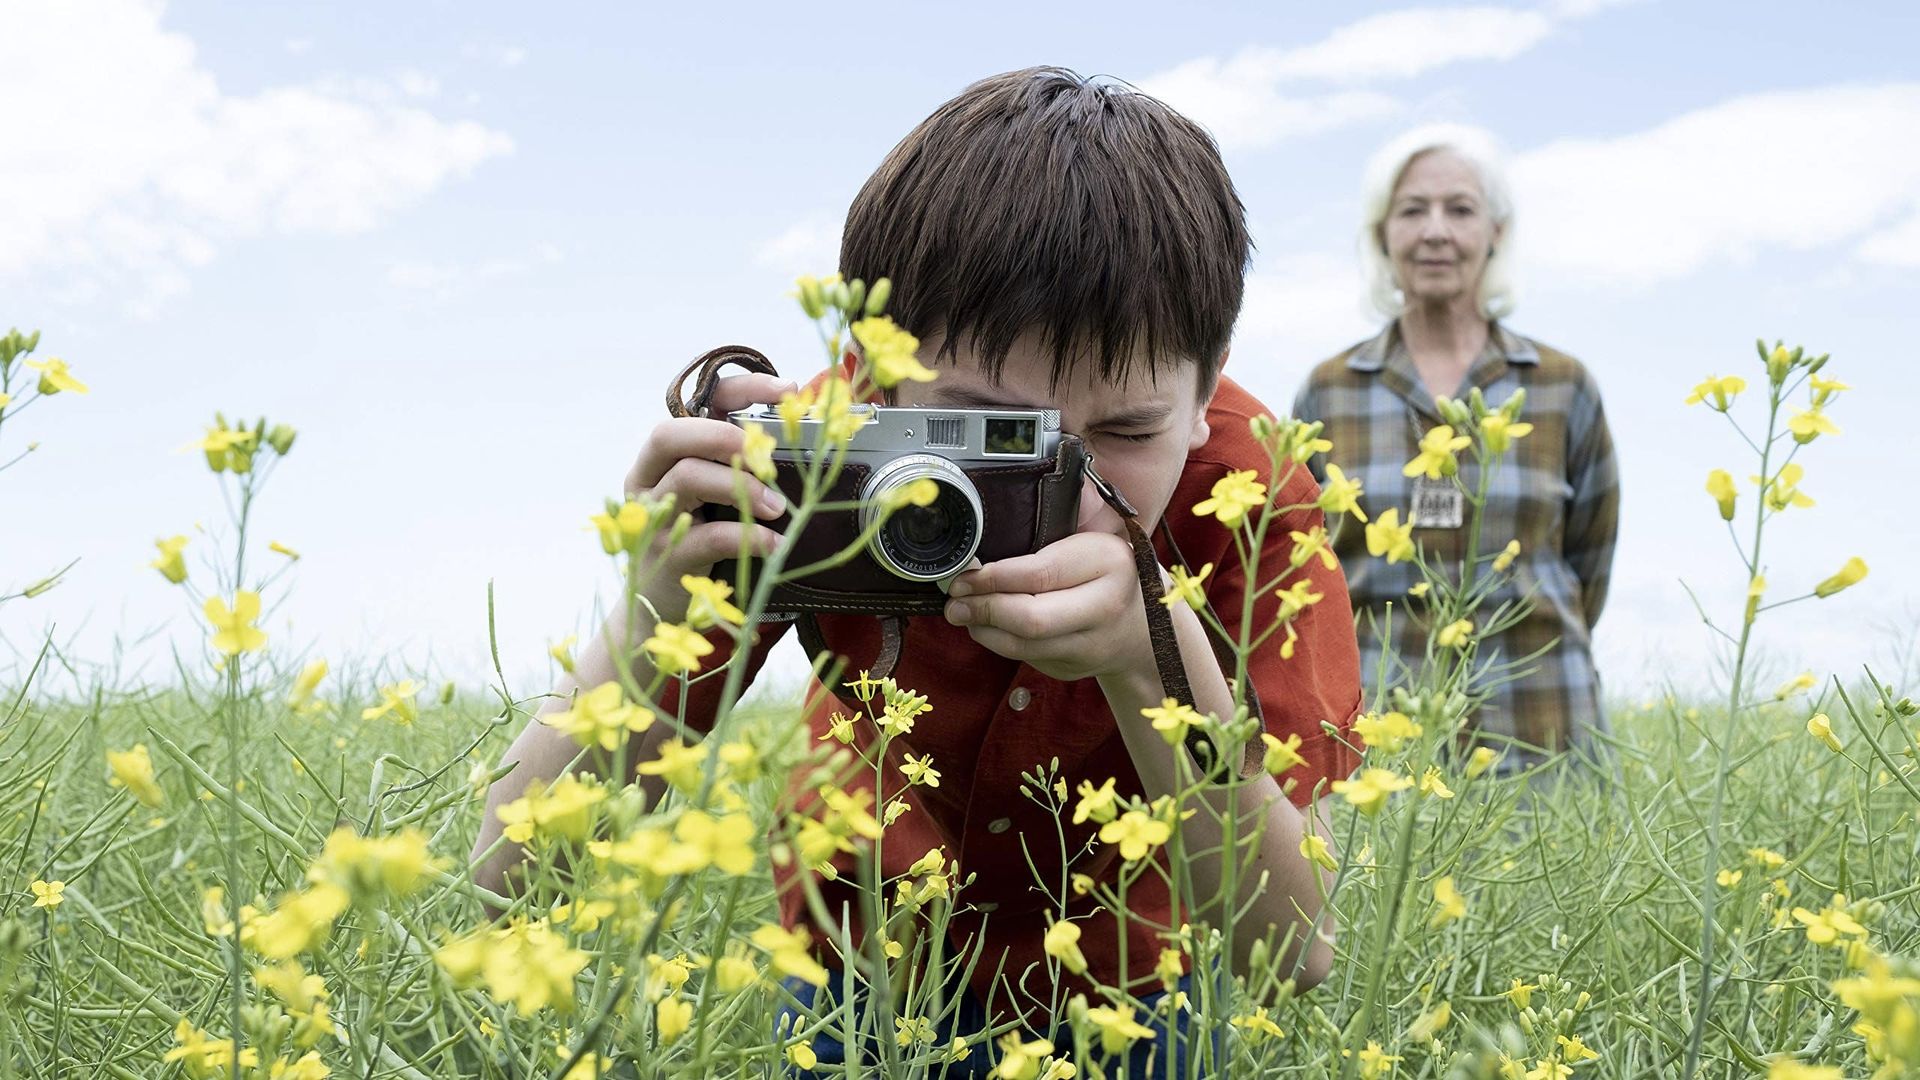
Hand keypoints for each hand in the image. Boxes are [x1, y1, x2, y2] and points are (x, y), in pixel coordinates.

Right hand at [622, 372, 792, 623]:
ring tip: (778, 508)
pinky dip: (749, 536)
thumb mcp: (711, 496)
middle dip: (725, 437)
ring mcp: (652, 517)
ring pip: (688, 477)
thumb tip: (795, 445)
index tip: (788, 390)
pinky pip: (709, 536)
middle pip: (672, 435)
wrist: (658, 605)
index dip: (742, 390)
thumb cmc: (695, 540)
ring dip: (742, 488)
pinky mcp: (667, 555)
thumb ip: (737, 468)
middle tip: (765, 455)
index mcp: (663, 455)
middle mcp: (647, 478)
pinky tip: (773, 543)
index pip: (696, 404)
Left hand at [942, 528, 1152, 682]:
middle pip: (1032, 619)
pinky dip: (997, 642)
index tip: (965, 574)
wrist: (1146, 624)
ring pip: (1023, 646)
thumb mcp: (1092, 536)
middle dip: (984, 610)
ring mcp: (1092, 644)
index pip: (1041, 573)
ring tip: (961, 613)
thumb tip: (994, 517)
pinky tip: (985, 626)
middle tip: (954, 601)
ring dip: (983, 630)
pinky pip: (1025, 658)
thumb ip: (1055, 521)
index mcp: (1109, 562)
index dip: (994, 577)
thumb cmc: (1106, 569)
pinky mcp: (1074, 668)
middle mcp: (1106, 606)